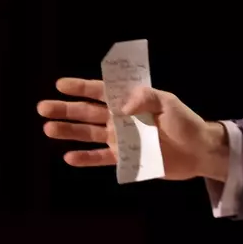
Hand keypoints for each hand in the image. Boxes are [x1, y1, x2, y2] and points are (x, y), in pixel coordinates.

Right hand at [37, 78, 229, 180]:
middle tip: (43, 107)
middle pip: (88, 112)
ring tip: (48, 129)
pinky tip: (69, 157)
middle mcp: (123, 118)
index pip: (102, 92)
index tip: (61, 84)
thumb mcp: (169, 104)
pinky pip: (102, 158)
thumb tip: (121, 107)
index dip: (81, 87)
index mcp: (132, 101)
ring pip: (90, 134)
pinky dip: (86, 158)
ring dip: (69, 132)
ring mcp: (123, 138)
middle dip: (66, 109)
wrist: (199, 151)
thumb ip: (145, 98)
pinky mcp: (127, 157)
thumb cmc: (186, 122)